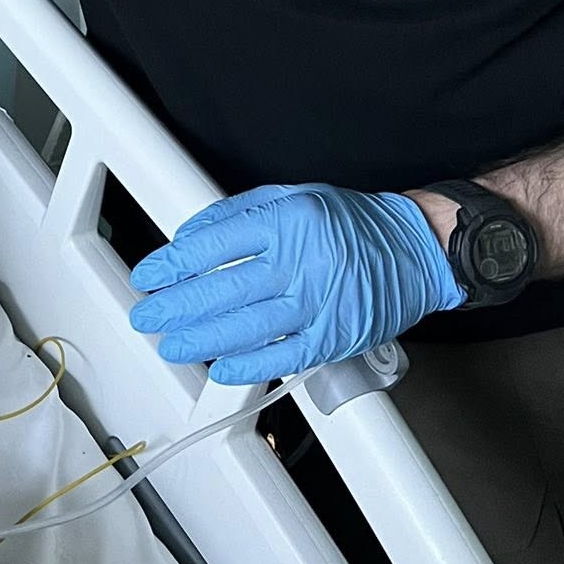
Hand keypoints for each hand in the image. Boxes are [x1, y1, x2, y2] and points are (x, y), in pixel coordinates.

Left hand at [128, 183, 464, 384]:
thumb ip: (237, 213)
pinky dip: (248, 366)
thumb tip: (189, 236)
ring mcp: (318, 303)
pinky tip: (221, 368)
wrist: (417, 249)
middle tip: (146, 316)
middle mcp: (300, 262)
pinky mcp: (334, 337)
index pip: (212, 245)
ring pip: (245, 328)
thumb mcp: (292, 195)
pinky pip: (283, 357)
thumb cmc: (353, 223)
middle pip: (221, 290)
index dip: (171, 264)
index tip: (149, 276)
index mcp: (286, 221)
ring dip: (199, 340)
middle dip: (173, 307)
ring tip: (170, 345)